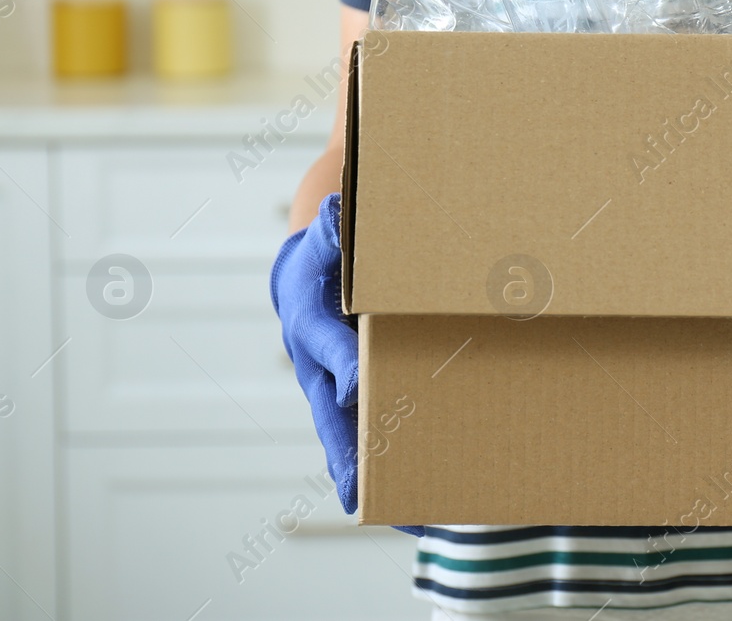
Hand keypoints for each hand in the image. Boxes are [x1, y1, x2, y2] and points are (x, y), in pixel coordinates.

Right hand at [271, 194, 422, 535]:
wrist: (304, 282)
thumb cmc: (323, 262)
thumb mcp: (326, 242)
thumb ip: (335, 232)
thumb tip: (339, 210)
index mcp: (312, 331)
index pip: (328, 351)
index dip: (343, 367)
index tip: (357, 386)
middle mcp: (320, 374)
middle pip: (332, 424)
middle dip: (351, 459)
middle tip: (368, 494)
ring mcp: (336, 398)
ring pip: (352, 449)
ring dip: (379, 483)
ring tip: (417, 520)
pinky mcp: (357, 408)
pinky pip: (371, 447)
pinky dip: (393, 477)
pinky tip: (427, 508)